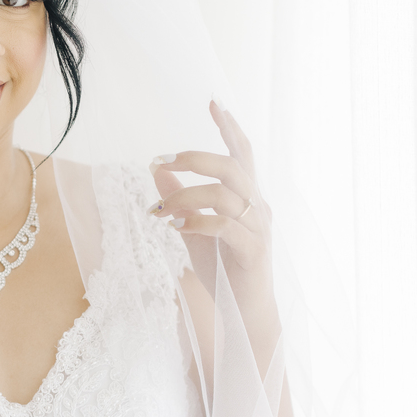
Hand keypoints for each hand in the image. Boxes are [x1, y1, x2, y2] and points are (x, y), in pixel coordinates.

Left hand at [150, 100, 272, 297]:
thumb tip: (156, 169)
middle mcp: (258, 208)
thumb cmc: (222, 270)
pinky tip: (175, 227)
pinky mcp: (253, 251)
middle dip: (195, 158)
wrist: (244, 314)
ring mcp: (259, 229)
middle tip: (160, 159)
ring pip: (225, 194)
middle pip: (233, 166)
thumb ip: (179, 200)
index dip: (230, 127)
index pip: (242, 154)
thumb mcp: (194, 229)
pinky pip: (225, 226)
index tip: (213, 101)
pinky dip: (197, 222)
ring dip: (185, 195)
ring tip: (160, 208)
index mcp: (248, 198)